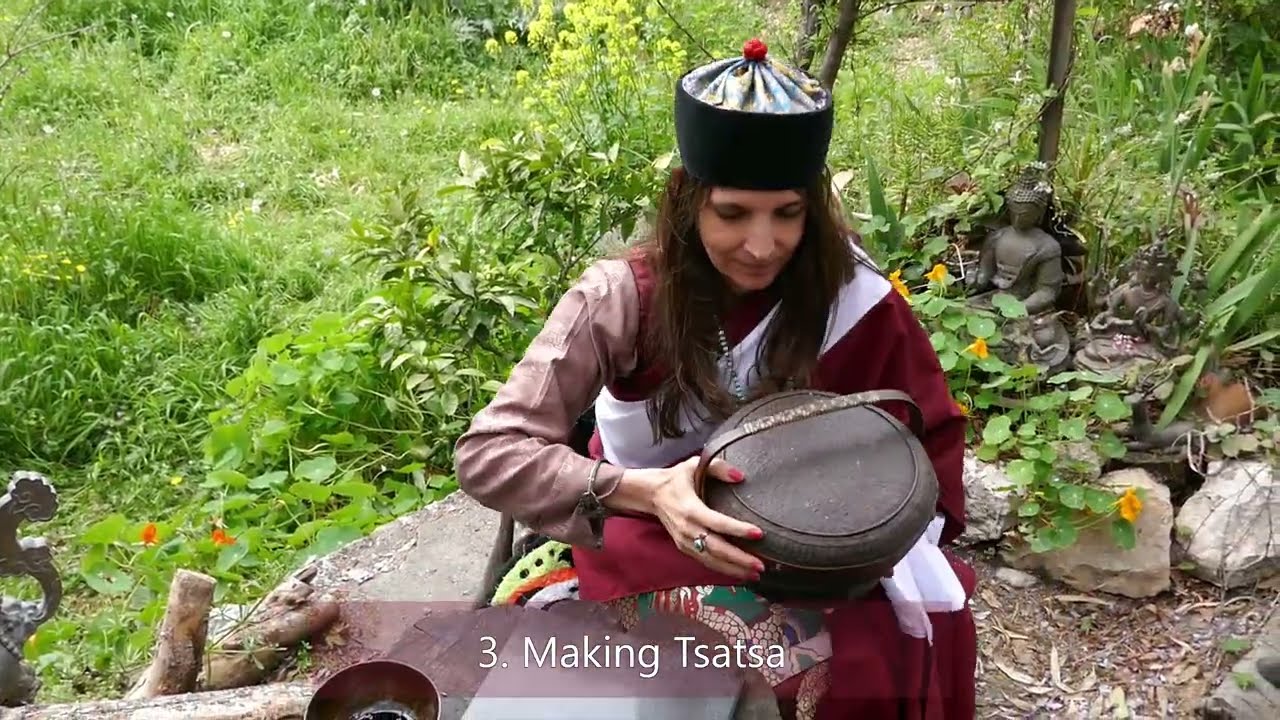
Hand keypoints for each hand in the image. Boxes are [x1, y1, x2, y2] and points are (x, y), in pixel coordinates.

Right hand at [647, 456, 765, 580]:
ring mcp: (684, 541)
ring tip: (754, 575)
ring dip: (733, 569)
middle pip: (716, 548)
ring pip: (710, 560)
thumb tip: (740, 476)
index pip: (717, 522)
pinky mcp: (683, 548)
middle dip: (739, 559)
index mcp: (691, 509)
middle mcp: (687, 529)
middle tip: (760, 566)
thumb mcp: (694, 465)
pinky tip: (738, 573)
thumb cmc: (676, 479)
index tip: (758, 533)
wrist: (650, 494)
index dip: (738, 529)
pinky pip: (705, 562)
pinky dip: (722, 569)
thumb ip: (718, 468)